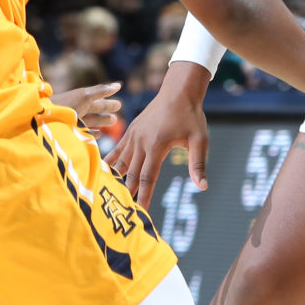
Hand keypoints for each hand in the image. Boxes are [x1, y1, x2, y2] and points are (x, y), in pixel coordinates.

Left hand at [51, 82, 121, 130]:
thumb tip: (118, 85)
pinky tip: (99, 134)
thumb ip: (100, 92)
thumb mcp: (85, 96)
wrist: (43, 122)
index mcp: (80, 97)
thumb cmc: (65, 106)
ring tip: (114, 120)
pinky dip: (93, 132)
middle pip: (95, 106)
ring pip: (91, 119)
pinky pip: (84, 132)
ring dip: (102, 119)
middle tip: (119, 105)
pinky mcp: (71, 133)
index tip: (119, 87)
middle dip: (107, 106)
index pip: (97, 93)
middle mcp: (77, 107)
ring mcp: (73, 120)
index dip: (107, 90)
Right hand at [112, 64, 210, 206]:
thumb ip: (198, 164)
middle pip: (131, 174)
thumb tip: (202, 186)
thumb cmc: (191, 116)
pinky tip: (102, 173)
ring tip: (107, 197)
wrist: (178, 91)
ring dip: (115, 180)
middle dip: (127, 193)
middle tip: (121, 212)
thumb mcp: (199, 140)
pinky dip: (110, 162)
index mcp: (156, 146)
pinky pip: (118, 150)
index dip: (143, 196)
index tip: (139, 213)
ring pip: (121, 163)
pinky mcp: (131, 132)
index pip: (148, 177)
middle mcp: (141, 142)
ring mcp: (134, 136)